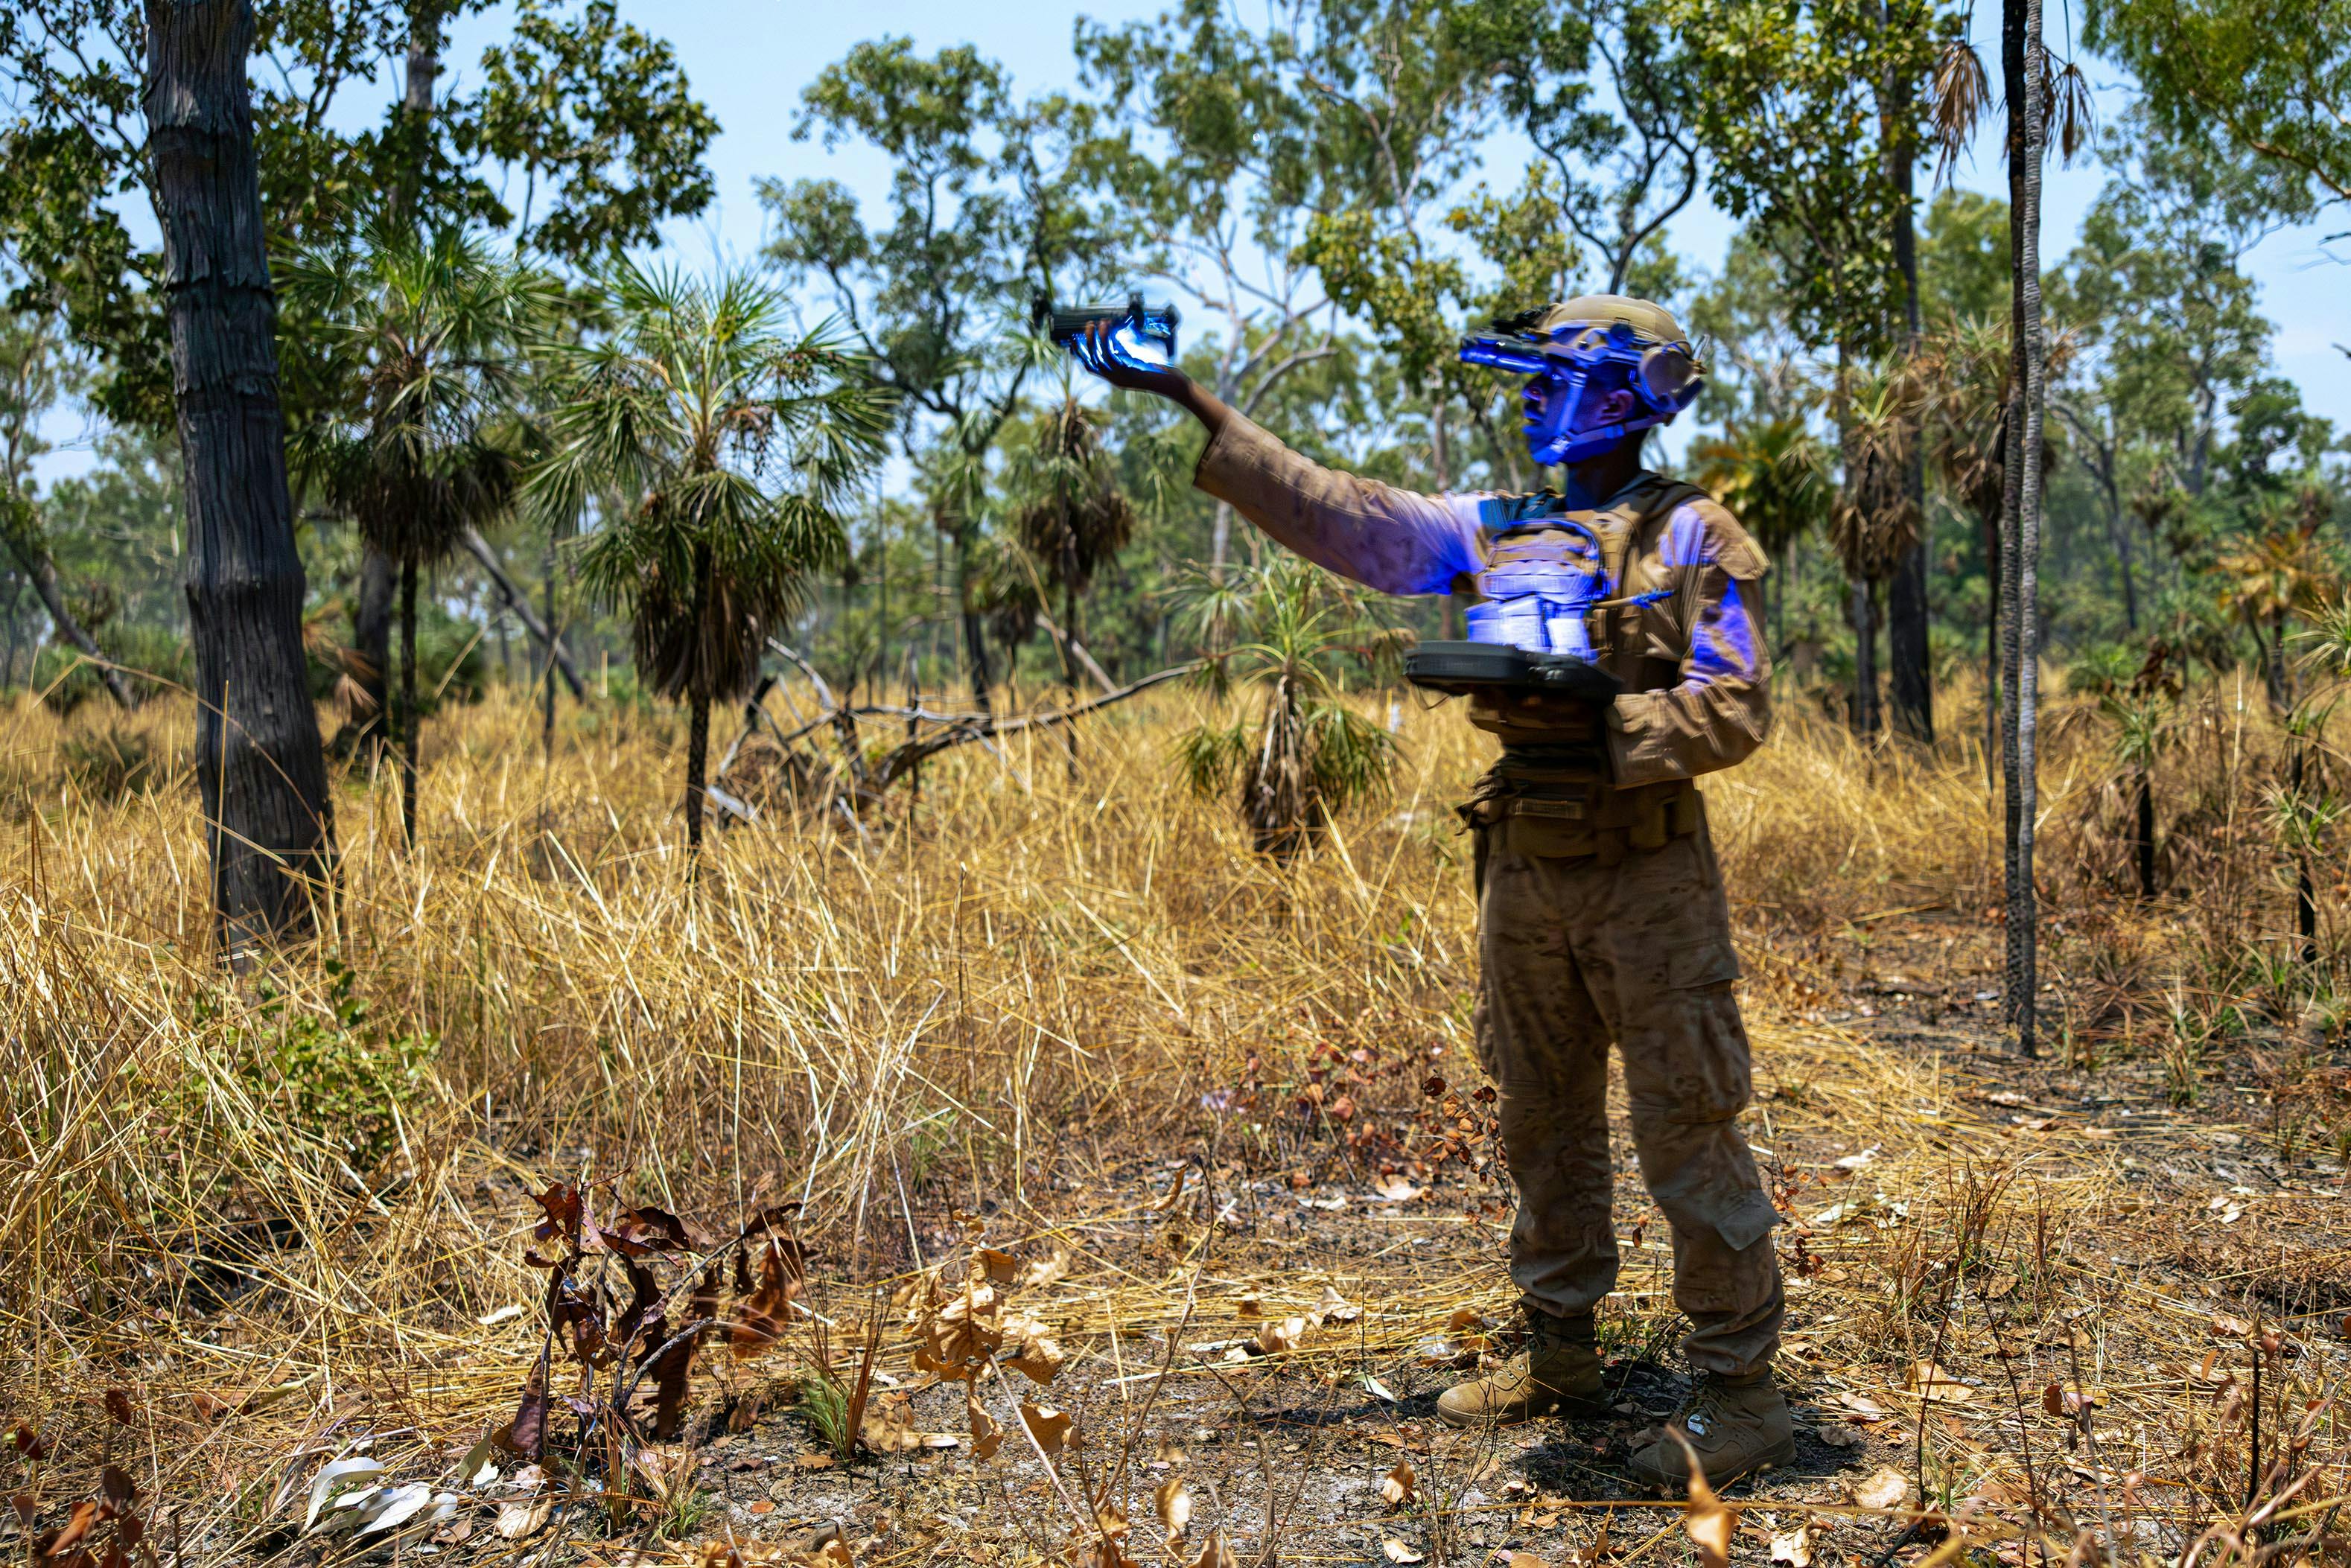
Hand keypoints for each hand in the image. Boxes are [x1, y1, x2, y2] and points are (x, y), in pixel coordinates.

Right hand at [1072, 319, 1193, 398]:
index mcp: (1115, 377)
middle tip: (1087, 324)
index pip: (1090, 366)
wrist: (1174, 384)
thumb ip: (1129, 349)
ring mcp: (1120, 378)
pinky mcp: (1128, 373)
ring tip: (1096, 322)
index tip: (1073, 339)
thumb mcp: (1141, 358)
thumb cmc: (1161, 370)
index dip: (1079, 353)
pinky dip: (1107, 339)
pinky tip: (1108, 328)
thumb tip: (1122, 329)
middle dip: (1084, 342)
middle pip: (1090, 361)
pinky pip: (1112, 355)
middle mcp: (1115, 379)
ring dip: (1094, 339)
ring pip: (1099, 358)